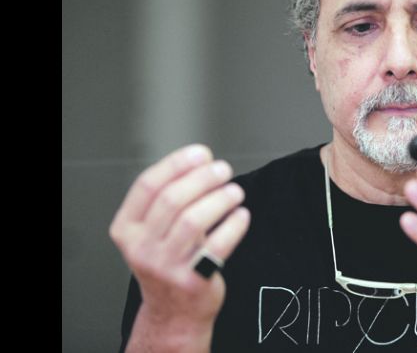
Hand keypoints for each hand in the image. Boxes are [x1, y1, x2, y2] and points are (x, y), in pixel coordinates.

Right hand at [109, 144, 250, 331]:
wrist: (173, 311)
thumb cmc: (168, 261)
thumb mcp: (152, 232)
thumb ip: (166, 199)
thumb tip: (201, 160)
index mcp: (127, 229)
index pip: (147, 185)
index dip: (177, 164)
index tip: (201, 153)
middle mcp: (141, 248)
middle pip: (172, 200)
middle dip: (202, 178)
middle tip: (223, 169)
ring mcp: (165, 267)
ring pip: (194, 221)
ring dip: (219, 199)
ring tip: (235, 191)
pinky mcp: (192, 281)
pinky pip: (217, 246)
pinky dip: (234, 226)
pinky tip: (242, 215)